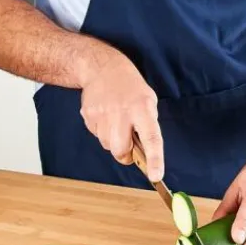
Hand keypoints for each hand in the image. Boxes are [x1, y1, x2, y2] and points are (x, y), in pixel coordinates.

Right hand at [80, 51, 163, 182]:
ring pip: (108, 146)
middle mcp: (122, 113)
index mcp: (142, 108)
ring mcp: (102, 115)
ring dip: (114, 140)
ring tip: (116, 119)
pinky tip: (106, 115)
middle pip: (122, 151)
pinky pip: (97, 136)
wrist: (101, 68)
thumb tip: (145, 152)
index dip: (154, 159)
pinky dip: (103, 131)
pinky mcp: (89, 117)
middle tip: (129, 143)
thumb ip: (148, 124)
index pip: (151, 138)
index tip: (156, 176)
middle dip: (126, 154)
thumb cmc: (130, 87)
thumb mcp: (148, 100)